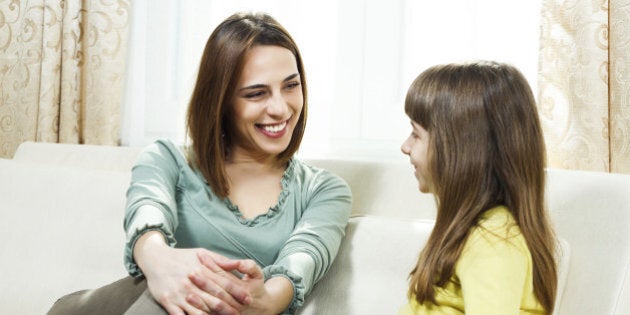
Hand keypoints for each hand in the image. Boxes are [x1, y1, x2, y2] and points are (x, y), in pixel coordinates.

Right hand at [133, 231, 249, 314]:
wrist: (155, 258)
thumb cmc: (182, 256)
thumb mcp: (201, 253)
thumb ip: (219, 260)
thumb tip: (236, 265)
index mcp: (201, 270)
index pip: (223, 283)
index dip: (237, 292)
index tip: (248, 298)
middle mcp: (191, 283)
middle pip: (214, 299)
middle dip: (229, 308)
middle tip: (240, 313)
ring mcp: (179, 293)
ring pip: (200, 310)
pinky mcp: (168, 301)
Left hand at [191, 252, 292, 314]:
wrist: (262, 310)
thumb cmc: (257, 288)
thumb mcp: (257, 274)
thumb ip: (248, 266)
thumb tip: (235, 262)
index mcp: (244, 289)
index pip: (224, 276)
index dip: (212, 265)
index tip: (200, 256)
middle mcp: (237, 302)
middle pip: (217, 291)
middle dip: (203, 281)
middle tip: (190, 272)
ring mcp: (230, 312)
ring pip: (213, 307)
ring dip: (200, 300)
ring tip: (187, 290)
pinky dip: (201, 313)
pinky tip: (190, 308)